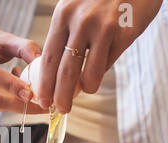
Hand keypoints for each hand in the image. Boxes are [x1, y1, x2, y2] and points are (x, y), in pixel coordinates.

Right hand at [0, 23, 47, 113]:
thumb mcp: (5, 38)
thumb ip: (26, 48)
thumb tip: (45, 66)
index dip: (10, 85)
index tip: (30, 93)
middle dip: (20, 104)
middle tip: (42, 105)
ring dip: (16, 101)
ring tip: (27, 85)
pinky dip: (8, 101)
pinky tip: (12, 87)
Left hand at [38, 0, 162, 112]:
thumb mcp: (77, 9)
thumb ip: (67, 37)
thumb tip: (60, 73)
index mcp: (62, 16)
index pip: (47, 58)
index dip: (45, 83)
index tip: (43, 99)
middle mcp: (80, 21)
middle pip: (65, 71)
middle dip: (61, 96)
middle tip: (61, 109)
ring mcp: (104, 27)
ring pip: (89, 73)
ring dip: (85, 88)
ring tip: (85, 91)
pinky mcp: (125, 32)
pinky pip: (109, 63)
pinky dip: (102, 72)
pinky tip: (98, 74)